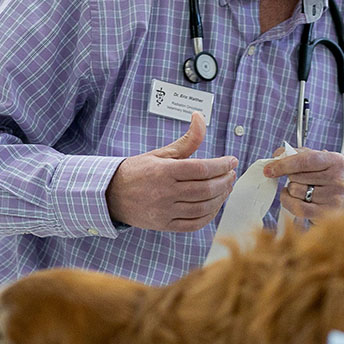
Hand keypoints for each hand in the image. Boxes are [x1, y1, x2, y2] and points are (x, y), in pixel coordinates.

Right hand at [106, 113, 237, 231]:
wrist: (111, 195)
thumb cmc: (138, 171)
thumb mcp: (161, 153)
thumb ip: (186, 140)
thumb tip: (200, 118)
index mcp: (164, 171)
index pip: (202, 168)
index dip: (221, 165)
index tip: (232, 161)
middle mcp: (165, 193)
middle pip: (206, 189)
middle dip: (225, 181)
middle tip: (232, 174)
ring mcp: (165, 212)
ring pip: (203, 207)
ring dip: (220, 198)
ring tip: (226, 188)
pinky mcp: (164, 226)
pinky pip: (194, 224)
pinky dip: (209, 215)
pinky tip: (214, 205)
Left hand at [264, 147, 343, 220]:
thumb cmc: (325, 175)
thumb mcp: (316, 159)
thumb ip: (296, 154)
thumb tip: (276, 156)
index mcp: (336, 161)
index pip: (306, 160)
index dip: (284, 164)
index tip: (269, 169)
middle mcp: (338, 180)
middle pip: (297, 176)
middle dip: (290, 176)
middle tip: (299, 178)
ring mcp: (333, 198)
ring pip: (295, 190)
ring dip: (291, 188)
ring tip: (301, 187)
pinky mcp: (325, 214)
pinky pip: (296, 206)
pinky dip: (287, 200)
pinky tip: (290, 196)